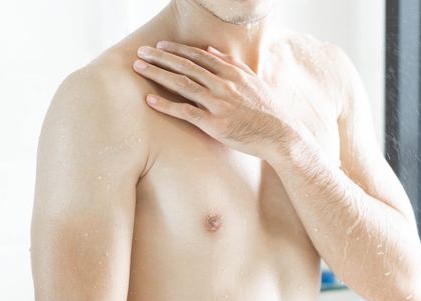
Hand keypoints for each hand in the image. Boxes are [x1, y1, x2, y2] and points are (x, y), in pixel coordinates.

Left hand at [132, 40, 296, 160]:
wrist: (280, 135)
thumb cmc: (267, 109)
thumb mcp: (253, 80)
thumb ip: (232, 63)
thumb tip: (211, 49)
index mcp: (232, 73)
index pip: (199, 56)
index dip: (177, 50)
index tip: (160, 45)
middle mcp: (224, 85)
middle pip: (186, 67)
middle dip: (161, 57)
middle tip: (141, 51)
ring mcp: (219, 104)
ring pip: (183, 84)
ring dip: (158, 74)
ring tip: (139, 67)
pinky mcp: (215, 124)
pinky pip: (186, 112)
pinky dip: (167, 105)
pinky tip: (150, 99)